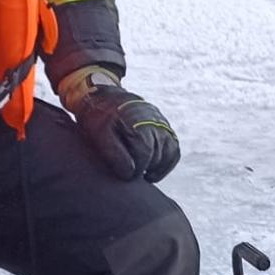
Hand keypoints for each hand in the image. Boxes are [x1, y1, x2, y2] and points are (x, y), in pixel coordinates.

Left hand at [58, 66, 180, 182]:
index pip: (145, 154)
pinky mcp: (165, 128)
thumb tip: (130, 173)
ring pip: (169, 153)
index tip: (126, 176)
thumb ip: (114, 153)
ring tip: (143, 175)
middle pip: (157, 155)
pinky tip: (153, 173)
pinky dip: (166, 164)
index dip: (136, 169)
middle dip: (144, 168)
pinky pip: (174, 150)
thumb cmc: (100, 118)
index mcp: (138, 122)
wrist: (107, 98)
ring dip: (157, 168)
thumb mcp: (100, 134)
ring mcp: (163, 124)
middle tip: (131, 175)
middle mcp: (155, 122)